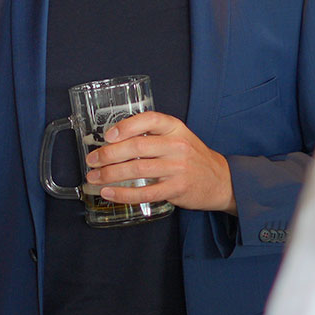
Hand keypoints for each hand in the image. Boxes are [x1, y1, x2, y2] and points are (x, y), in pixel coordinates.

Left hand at [87, 111, 235, 213]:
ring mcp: (177, 169)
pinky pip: (144, 193)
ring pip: (137, 170)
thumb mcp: (179, 136)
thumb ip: (153, 135)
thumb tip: (115, 140)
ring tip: (94, 177)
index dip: (126, 126)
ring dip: (110, 174)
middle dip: (109, 154)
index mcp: (175, 128)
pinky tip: (109, 193)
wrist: (221, 180)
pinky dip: (123, 194)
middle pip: (137, 147)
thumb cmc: (193, 157)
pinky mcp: (176, 189)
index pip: (149, 120)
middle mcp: (177, 146)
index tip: (108, 135)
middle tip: (92, 160)